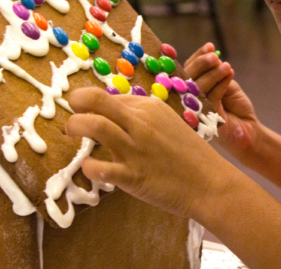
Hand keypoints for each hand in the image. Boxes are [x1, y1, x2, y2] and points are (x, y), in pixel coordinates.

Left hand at [65, 87, 232, 217]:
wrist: (210, 183)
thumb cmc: (190, 155)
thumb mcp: (168, 124)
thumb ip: (142, 119)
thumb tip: (114, 118)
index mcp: (150, 107)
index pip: (110, 97)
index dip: (94, 103)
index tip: (87, 111)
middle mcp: (140, 122)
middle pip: (96, 100)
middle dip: (76, 102)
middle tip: (70, 113)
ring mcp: (135, 148)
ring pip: (94, 126)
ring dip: (74, 126)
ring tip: (70, 133)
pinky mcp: (132, 175)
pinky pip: (99, 168)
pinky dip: (87, 166)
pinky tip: (88, 167)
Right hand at [184, 43, 259, 161]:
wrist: (249, 130)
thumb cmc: (235, 107)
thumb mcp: (225, 85)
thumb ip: (215, 74)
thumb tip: (212, 56)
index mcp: (191, 90)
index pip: (187, 70)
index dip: (197, 57)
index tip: (209, 46)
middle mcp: (188, 101)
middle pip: (186, 79)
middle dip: (201, 64)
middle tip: (214, 56)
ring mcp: (195, 111)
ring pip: (198, 87)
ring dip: (212, 73)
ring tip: (226, 65)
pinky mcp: (206, 119)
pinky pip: (211, 97)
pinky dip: (221, 84)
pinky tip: (230, 74)